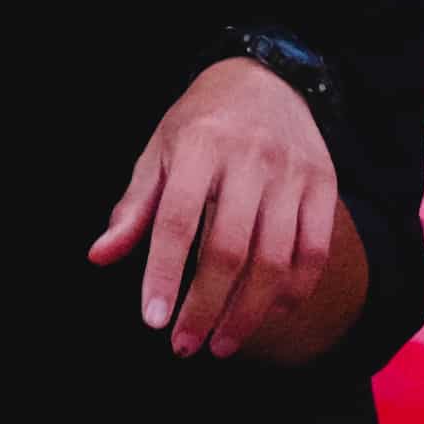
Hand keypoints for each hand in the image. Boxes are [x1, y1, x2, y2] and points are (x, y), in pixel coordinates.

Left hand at [88, 55, 339, 356]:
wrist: (266, 77)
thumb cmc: (201, 124)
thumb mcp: (159, 152)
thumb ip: (134, 207)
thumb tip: (100, 256)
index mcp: (200, 146)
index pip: (178, 219)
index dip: (164, 273)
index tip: (153, 320)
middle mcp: (250, 157)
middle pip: (230, 249)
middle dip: (205, 307)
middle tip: (184, 346)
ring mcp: (292, 172)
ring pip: (275, 259)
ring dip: (247, 313)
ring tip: (221, 345)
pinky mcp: (323, 184)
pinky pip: (314, 252)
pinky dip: (292, 293)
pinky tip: (267, 315)